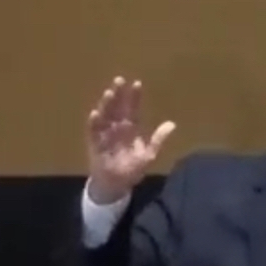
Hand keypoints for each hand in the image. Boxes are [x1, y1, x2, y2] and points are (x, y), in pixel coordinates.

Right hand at [85, 76, 174, 202]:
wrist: (115, 185)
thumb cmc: (131, 169)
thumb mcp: (148, 155)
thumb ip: (158, 140)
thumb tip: (172, 124)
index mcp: (130, 128)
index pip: (132, 109)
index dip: (134, 97)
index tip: (137, 83)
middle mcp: (116, 127)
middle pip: (117, 107)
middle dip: (118, 94)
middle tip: (119, 80)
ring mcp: (105, 134)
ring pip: (105, 115)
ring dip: (106, 105)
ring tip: (109, 93)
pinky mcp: (95, 143)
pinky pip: (93, 131)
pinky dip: (94, 123)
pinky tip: (95, 114)